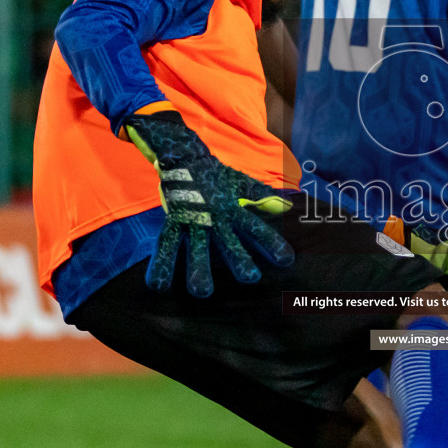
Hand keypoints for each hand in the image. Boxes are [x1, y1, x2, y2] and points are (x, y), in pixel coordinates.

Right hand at [123, 110, 293, 296]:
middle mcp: (215, 217)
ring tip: (202, 292)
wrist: (184, 155)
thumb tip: (289, 206)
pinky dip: (161, 263)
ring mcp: (193, 219)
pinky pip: (165, 243)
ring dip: (198, 269)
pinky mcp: (174, 220)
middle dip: (239, 259)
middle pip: (229, 241)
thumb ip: (262, 197)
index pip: (256, 228)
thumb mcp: (241, 184)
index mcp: (234, 209)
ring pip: (196, 247)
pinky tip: (158, 286)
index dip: (271, 243)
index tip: (287, 260)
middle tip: (250, 278)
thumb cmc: (215, 175)